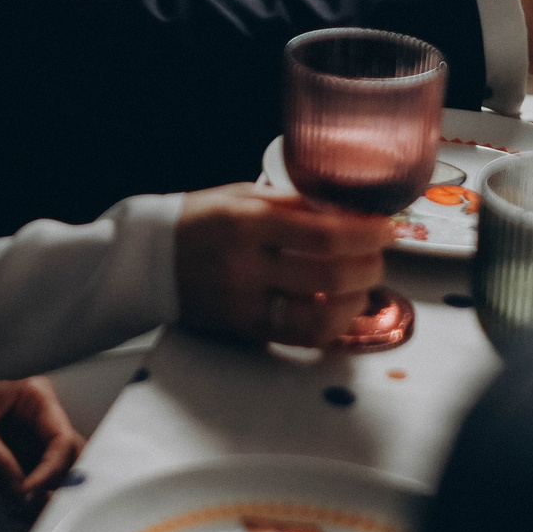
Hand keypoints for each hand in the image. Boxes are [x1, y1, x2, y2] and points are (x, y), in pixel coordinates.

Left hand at [0, 378, 84, 508]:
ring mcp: (19, 439)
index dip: (52, 472)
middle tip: (38, 510)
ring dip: (41, 496)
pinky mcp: (3, 457)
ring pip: (48, 474)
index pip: (62, 441)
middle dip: (56, 486)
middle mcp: (32, 418)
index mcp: (33, 396)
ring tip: (23, 513)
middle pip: (64, 459)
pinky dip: (23, 497)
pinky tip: (14, 508)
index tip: (30, 493)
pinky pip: (24, 481)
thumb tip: (20, 491)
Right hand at [172, 183, 390, 348]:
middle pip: (330, 276)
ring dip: (356, 300)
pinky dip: (332, 324)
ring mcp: (245, 303)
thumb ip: (294, 204)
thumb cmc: (198, 221)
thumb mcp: (243, 196)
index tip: (384, 228)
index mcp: (247, 223)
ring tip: (363, 283)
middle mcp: (246, 266)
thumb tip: (350, 212)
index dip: (366, 234)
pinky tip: (340, 307)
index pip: (324, 234)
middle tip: (377, 254)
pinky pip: (302, 335)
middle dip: (369, 265)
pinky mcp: (246, 329)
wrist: (148, 259)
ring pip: (321, 315)